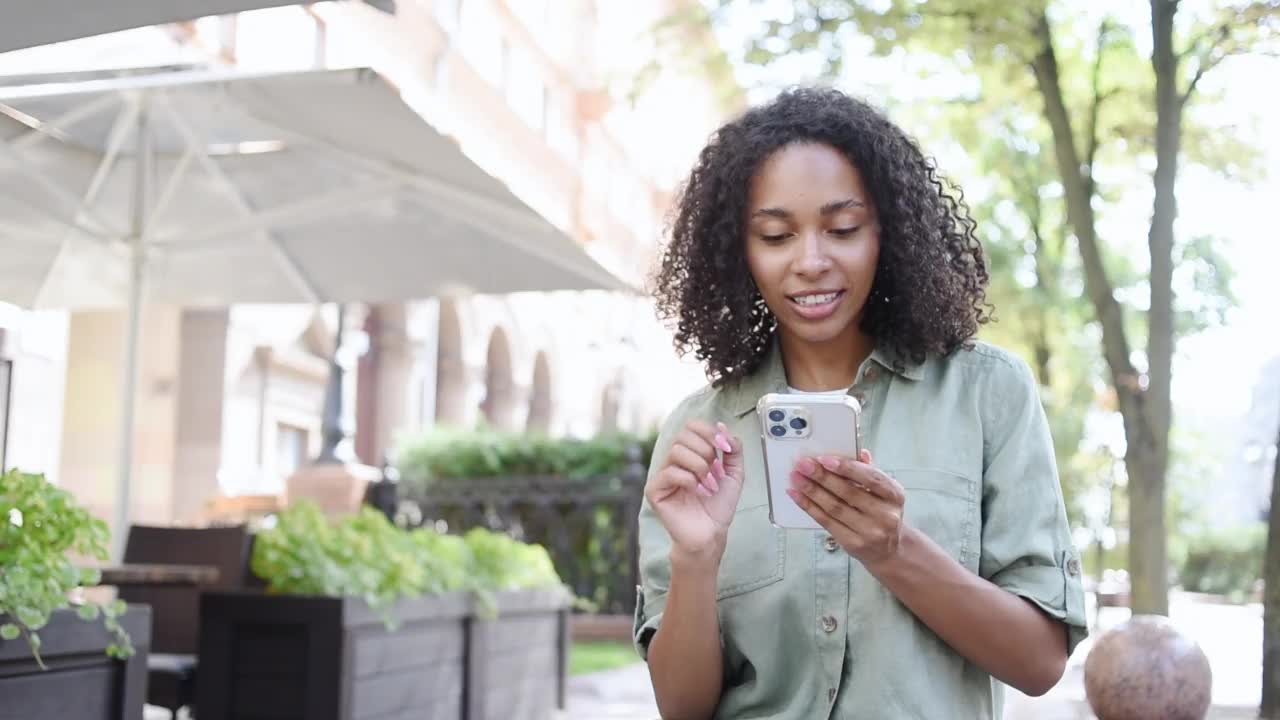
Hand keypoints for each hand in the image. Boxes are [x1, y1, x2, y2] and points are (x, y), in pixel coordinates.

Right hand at [645, 420, 744, 561]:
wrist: (712, 533)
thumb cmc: (719, 506)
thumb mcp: (734, 473)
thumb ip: (733, 449)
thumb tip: (721, 425)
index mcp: (690, 453)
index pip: (691, 426)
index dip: (708, 431)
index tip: (725, 447)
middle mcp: (673, 460)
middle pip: (683, 435)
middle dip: (706, 452)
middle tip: (716, 473)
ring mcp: (662, 474)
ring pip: (676, 451)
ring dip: (700, 467)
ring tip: (709, 485)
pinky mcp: (654, 490)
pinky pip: (670, 473)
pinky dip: (690, 481)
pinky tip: (699, 492)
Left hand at [786, 449, 906, 567]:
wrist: (890, 550)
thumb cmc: (882, 512)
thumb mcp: (884, 492)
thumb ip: (870, 471)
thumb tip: (858, 451)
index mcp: (895, 496)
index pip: (871, 478)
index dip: (847, 468)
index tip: (824, 459)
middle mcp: (885, 515)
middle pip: (848, 493)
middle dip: (823, 477)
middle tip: (803, 464)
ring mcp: (869, 531)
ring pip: (834, 507)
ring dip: (811, 490)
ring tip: (796, 477)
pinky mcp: (853, 543)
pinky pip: (826, 521)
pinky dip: (808, 506)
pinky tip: (796, 495)